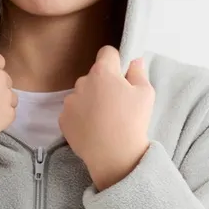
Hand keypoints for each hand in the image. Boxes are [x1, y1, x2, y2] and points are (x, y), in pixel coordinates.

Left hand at [58, 46, 154, 190]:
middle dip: (102, 84)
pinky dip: (80, 117)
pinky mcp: (63, 119)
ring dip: (90, 100)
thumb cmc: (132, 122)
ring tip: (103, 119)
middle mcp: (82, 82)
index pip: (107, 53)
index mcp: (102, 72)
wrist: (113, 155)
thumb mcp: (145, 94)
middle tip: (115, 103)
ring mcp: (69, 101)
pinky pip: (73, 111)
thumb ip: (138, 73)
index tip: (121, 75)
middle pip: (93, 76)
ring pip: (82, 94)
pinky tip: (92, 129)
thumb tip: (134, 61)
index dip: (115, 61)